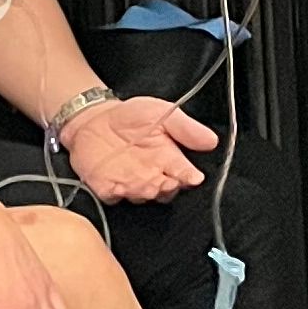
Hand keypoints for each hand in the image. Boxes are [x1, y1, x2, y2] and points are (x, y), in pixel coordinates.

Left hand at [60, 92, 217, 204]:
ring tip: (148, 184)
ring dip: (146, 192)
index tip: (193, 177)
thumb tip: (212, 141)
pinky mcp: (108, 188)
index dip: (190, 178)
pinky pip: (115, 197)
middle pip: (166, 190)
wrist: (95, 119)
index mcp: (169, 159)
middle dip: (167, 188)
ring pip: (143, 196)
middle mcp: (153, 175)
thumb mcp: (161, 112)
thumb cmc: (132, 116)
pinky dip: (118, 194)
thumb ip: (185, 128)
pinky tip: (119, 186)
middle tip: (168, 181)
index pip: (185, 174)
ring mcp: (131, 184)